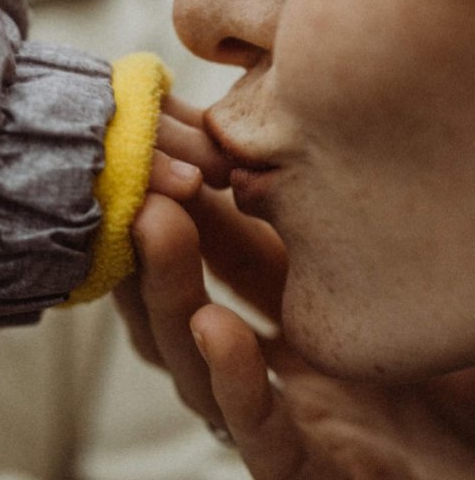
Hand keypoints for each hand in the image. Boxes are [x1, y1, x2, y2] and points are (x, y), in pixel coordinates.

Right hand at [120, 99, 474, 477]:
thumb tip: (270, 138)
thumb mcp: (369, 265)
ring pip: (200, 372)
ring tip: (157, 228)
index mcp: (287, 312)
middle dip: (151, 241)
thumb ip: (314, 218)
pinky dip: (235, 386)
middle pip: (183, 310)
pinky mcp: (314, 476)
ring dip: (171, 299)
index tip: (154, 148)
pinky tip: (214, 330)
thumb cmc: (449, 357)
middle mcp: (275, 365)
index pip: (209, 256)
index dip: (174, 204)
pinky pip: (265, 439)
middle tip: (140, 178)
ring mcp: (289, 423)